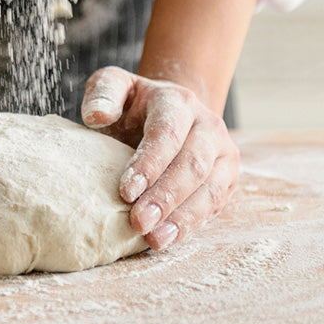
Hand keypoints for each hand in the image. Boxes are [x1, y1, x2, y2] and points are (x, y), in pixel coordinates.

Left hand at [81, 66, 238, 250]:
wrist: (168, 109)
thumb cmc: (133, 102)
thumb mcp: (114, 85)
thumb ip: (103, 94)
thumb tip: (96, 117)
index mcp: (178, 100)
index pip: (167, 133)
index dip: (149, 163)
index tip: (126, 190)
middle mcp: (207, 125)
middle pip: (192, 164)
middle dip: (164, 196)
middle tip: (137, 221)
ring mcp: (222, 152)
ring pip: (208, 188)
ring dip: (180, 216)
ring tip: (153, 238)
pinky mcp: (228, 177)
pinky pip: (213, 204)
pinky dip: (190, 224)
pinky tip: (167, 239)